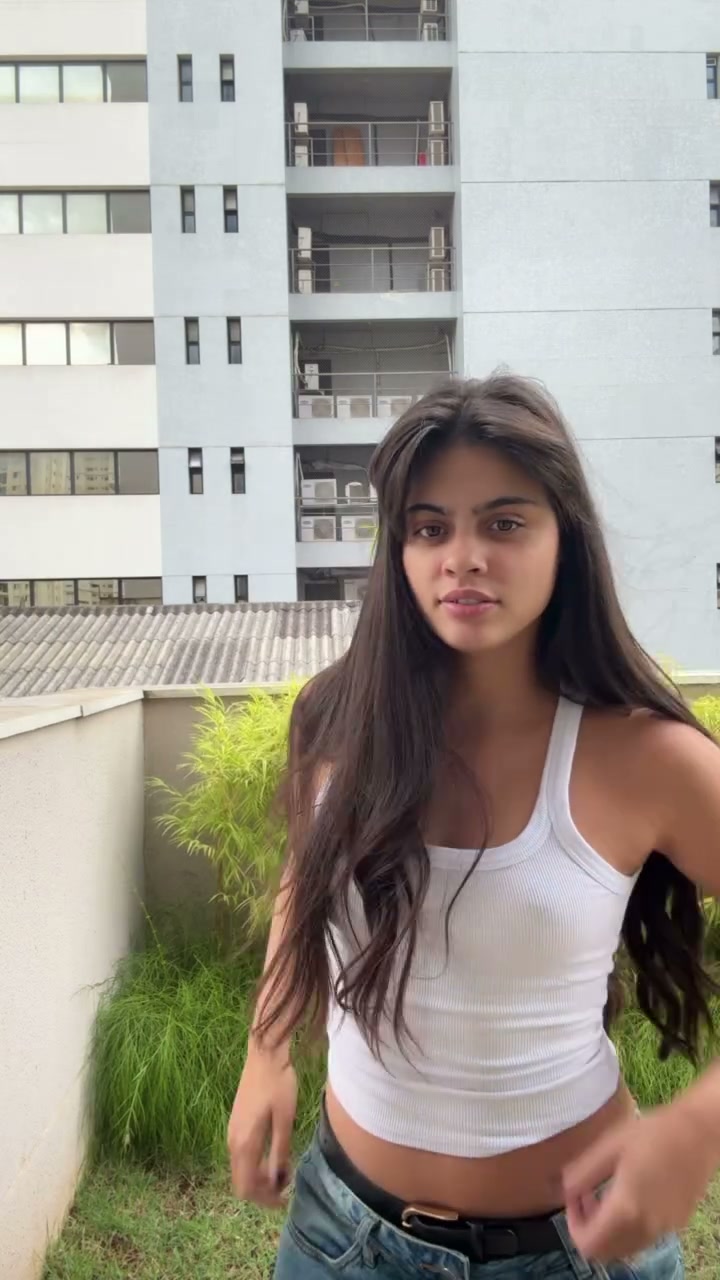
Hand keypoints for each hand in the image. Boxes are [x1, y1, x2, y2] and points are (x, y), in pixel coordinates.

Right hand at [227, 1043, 297, 1208]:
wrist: (264, 1055)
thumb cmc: (278, 1084)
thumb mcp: (284, 1120)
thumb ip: (279, 1152)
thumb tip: (276, 1181)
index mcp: (244, 1143)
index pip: (247, 1187)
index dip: (265, 1200)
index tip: (285, 1200)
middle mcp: (233, 1142)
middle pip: (241, 1182)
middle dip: (262, 1192)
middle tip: (286, 1188)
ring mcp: (232, 1132)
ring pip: (241, 1169)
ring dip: (259, 1178)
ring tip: (284, 1171)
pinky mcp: (236, 1124)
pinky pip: (242, 1156)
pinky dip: (256, 1164)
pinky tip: (274, 1155)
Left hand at [562, 1100, 717, 1262]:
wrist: (697, 1132)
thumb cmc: (652, 1132)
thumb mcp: (609, 1145)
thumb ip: (582, 1172)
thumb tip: (564, 1190)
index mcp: (626, 1209)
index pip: (588, 1244)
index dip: (573, 1225)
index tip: (574, 1196)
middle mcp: (645, 1228)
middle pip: (605, 1253)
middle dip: (589, 1229)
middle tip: (586, 1196)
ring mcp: (663, 1229)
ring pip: (625, 1248)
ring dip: (608, 1230)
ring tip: (606, 1195)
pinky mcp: (676, 1224)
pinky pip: (643, 1238)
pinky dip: (628, 1228)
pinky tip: (630, 1195)